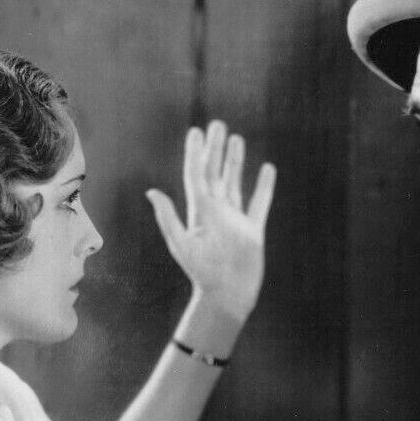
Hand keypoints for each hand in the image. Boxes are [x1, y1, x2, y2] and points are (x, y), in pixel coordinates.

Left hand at [145, 120, 275, 321]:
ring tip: (236, 138)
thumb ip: (168, 218)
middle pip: (216, 172)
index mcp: (200, 211)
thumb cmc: (201, 273)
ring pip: (236, 182)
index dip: (196, 153)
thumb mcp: (182, 244)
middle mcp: (217, 211)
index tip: (195, 131)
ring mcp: (235, 219)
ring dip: (236, 161)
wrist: (226, 296)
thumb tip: (152, 192)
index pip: (197, 174)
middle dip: (216, 149)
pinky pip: (259, 203)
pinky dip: (264, 186)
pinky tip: (267, 169)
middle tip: (217, 124)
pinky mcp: (253, 230)